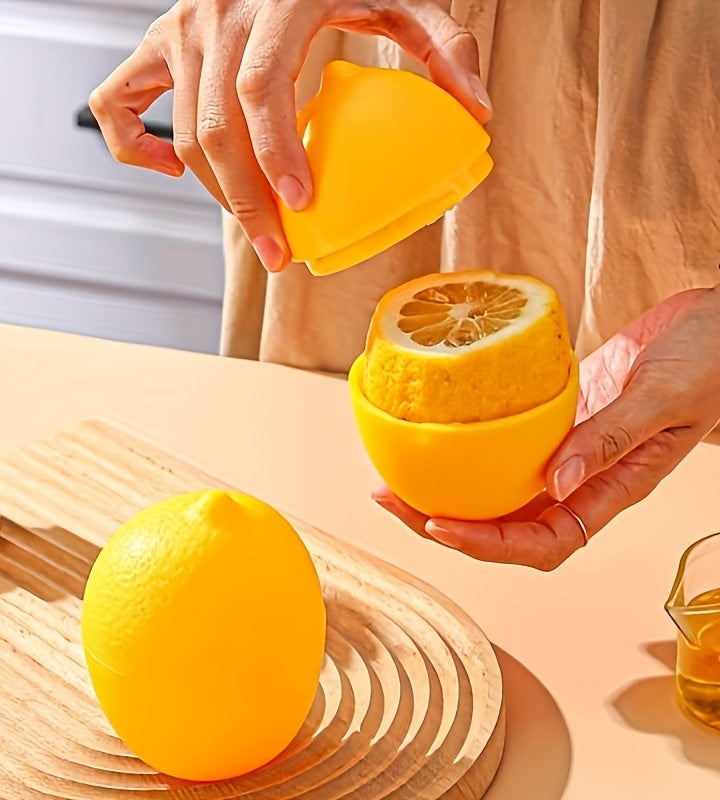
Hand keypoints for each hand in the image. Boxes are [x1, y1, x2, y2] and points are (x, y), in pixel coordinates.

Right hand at [88, 0, 492, 271]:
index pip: (259, 91)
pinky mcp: (157, 45)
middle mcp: (214, 15)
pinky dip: (133, 145)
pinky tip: (170, 170)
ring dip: (217, 195)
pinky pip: (118, 102)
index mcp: (274, 2)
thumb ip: (444, 45)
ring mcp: (179, 30)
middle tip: (280, 252)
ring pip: (183, 133)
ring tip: (257, 231)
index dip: (274, 155)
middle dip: (247, 204)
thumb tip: (476, 111)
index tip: (299, 208)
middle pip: (216, 130)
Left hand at [374, 285, 719, 569]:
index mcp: (612, 490)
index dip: (489, 546)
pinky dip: (467, 449)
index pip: (544, 542)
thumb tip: (555, 484)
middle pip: (505, 525)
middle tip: (389, 500)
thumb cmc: (710, 362)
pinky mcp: (553, 420)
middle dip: (445, 523)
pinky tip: (435, 436)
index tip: (439, 526)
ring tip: (393, 476)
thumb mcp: (664, 397)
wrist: (716, 325)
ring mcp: (563, 451)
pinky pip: (503, 446)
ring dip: (445, 489)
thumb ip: (611, 439)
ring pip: (496, 489)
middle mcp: (581, 480)